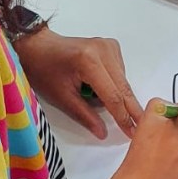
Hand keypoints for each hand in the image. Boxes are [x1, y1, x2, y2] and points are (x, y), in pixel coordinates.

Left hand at [12, 27, 142, 138]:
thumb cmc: (43, 71)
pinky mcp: (110, 45)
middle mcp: (103, 50)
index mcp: (89, 62)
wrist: (38, 47)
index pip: (112, 95)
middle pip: (123, 86)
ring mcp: (108, 45)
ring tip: (94, 97)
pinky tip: (98, 84)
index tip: (132, 132)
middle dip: (131, 109)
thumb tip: (103, 133)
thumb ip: (85, 116)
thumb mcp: (62, 97)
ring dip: (119, 95)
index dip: (122, 116)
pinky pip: (120, 71)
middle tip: (140, 126)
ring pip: (123, 80)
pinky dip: (114, 83)